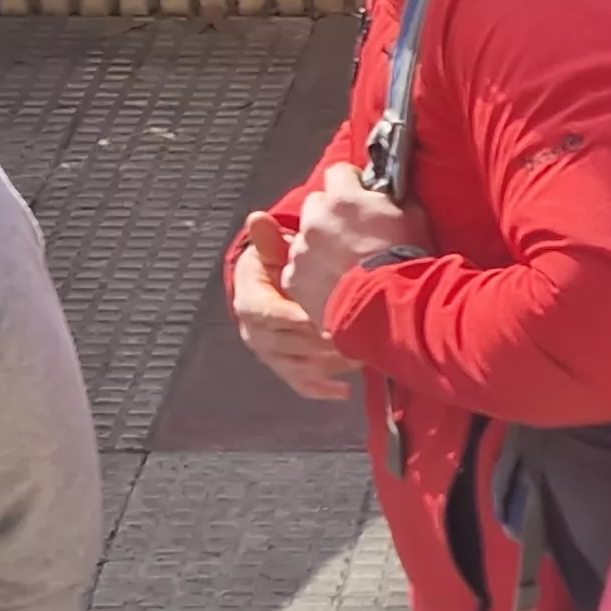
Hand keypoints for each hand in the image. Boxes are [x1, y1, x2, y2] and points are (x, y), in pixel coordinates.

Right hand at [229, 213, 354, 401]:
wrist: (268, 285)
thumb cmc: (275, 263)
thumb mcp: (271, 250)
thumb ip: (269, 240)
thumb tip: (256, 217)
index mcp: (250, 304)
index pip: (270, 315)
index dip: (297, 318)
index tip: (327, 314)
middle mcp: (256, 335)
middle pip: (288, 346)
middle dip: (321, 343)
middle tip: (355, 336)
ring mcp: (270, 355)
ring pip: (297, 368)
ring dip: (328, 366)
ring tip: (360, 357)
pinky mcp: (284, 369)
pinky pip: (301, 384)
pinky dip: (321, 390)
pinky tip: (344, 392)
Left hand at [288, 159, 431, 317]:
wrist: (386, 307)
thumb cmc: (406, 259)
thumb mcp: (413, 216)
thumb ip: (393, 197)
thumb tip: (388, 187)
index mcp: (345, 198)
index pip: (338, 172)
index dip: (351, 182)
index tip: (360, 194)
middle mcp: (316, 218)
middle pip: (316, 202)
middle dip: (330, 212)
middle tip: (350, 231)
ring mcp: (301, 249)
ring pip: (303, 236)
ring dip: (318, 242)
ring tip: (340, 262)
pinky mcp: (293, 278)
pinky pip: (296, 268)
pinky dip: (309, 272)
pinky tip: (329, 283)